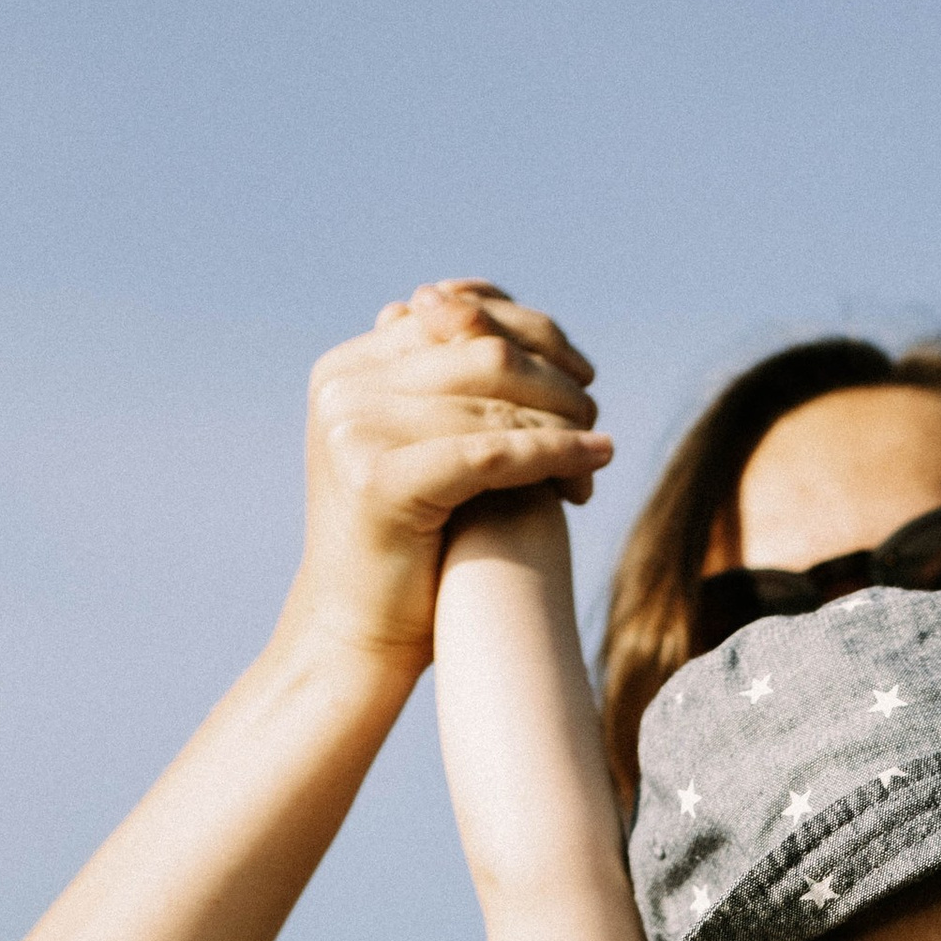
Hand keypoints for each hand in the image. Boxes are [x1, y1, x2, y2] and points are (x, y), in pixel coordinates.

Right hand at [292, 280, 609, 668]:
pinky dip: (553, 454)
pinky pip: (491, 452)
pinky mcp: (378, 480)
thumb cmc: (406, 547)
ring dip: (564, 424)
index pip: (460, 316)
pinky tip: (594, 464)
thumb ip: (445, 378)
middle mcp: (343, 387)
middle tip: (594, 418)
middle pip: (485, 352)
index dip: (534, 336)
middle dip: (556, 382)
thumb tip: (483, 301)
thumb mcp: (421, 442)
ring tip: (596, 456)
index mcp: (348, 366)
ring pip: (496, 400)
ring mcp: (353, 429)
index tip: (583, 372)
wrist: (357, 638)